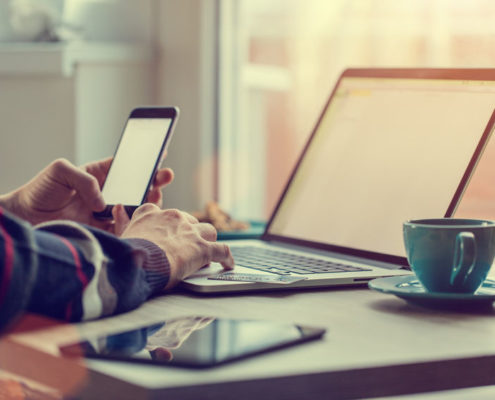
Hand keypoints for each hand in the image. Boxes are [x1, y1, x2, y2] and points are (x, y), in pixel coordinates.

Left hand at [0, 158, 173, 232]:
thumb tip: (103, 202)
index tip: (160, 154)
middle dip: (154, 180)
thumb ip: (85, 179)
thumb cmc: (41, 190)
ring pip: (135, 208)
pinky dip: (132, 224)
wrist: (27, 218)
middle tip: (165, 176)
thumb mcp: (60, 171)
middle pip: (137, 186)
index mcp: (99, 174)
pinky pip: (123, 228)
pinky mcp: (103, 230)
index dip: (144, 161)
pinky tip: (136, 216)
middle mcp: (107, 193)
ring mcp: (106, 212)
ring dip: (148, 202)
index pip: (126, 166)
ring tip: (156, 195)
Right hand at [119, 204, 233, 288]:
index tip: (168, 234)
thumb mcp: (122, 234)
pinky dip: (227, 257)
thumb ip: (123, 221)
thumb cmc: (125, 253)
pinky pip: (222, 250)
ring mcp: (190, 232)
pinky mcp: (203, 248)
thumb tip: (118, 207)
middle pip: (189, 222)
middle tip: (186, 249)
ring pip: (208, 231)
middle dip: (189, 234)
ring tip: (207, 252)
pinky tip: (228, 264)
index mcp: (152, 213)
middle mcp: (174, 217)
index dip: (168, 226)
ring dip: (208, 241)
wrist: (136, 264)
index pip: (164, 214)